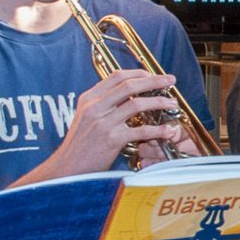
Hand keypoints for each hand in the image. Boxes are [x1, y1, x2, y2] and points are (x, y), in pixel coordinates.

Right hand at [55, 69, 182, 173]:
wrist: (68, 167)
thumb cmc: (80, 145)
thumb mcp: (86, 117)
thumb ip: (104, 104)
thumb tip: (127, 95)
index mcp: (89, 99)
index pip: (116, 77)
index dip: (138, 73)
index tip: (153, 75)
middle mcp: (95, 107)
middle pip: (129, 85)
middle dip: (154, 80)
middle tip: (170, 80)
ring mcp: (103, 123)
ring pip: (137, 104)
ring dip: (159, 101)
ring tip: (172, 103)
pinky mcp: (111, 139)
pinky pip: (140, 130)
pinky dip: (157, 129)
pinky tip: (167, 130)